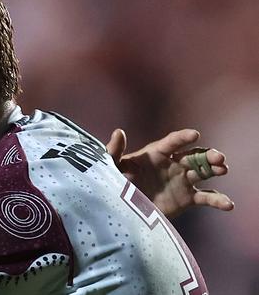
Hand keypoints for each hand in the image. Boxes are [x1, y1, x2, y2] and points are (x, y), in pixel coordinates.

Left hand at [106, 129, 233, 218]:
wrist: (123, 209)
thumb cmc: (115, 183)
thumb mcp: (112, 167)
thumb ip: (114, 151)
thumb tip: (119, 132)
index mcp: (155, 154)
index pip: (172, 142)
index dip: (183, 138)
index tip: (195, 134)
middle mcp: (172, 164)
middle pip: (194, 155)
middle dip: (208, 154)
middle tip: (218, 157)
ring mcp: (181, 180)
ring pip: (204, 171)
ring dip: (216, 169)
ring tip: (223, 169)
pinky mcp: (187, 198)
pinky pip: (206, 197)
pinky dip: (219, 200)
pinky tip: (228, 204)